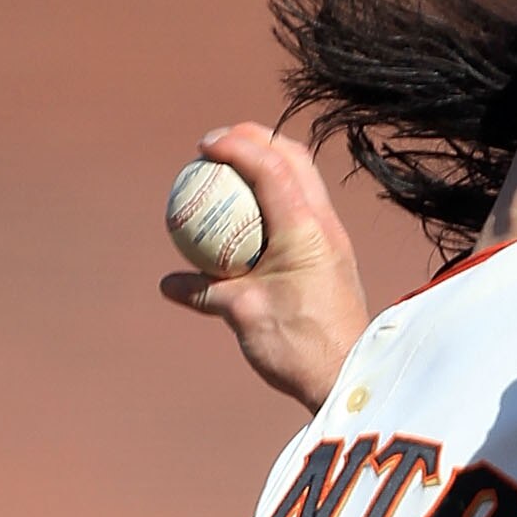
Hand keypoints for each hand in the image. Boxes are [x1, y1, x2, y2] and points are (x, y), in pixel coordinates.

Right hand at [160, 124, 370, 415]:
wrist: (348, 378)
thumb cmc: (299, 348)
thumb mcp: (243, 315)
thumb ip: (204, 291)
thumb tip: (168, 284)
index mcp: (304, 229)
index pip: (270, 165)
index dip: (235, 144)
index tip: (203, 145)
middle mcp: (324, 224)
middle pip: (293, 156)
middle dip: (254, 138)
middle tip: (218, 145)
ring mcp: (332, 238)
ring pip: (302, 178)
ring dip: (268, 163)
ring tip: (232, 171)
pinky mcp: (332, 254)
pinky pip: (302, 207)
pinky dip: (275, 196)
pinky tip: (249, 215)